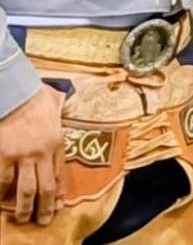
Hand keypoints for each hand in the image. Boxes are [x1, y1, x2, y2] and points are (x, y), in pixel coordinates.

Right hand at [0, 85, 64, 224]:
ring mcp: (23, 155)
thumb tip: (65, 109)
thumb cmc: (36, 97)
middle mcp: (43, 152)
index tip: (58, 206)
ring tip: (23, 218)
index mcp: (57, 142)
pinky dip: (1, 193)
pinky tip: (1, 201)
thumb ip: (59, 117)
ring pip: (26, 189)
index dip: (59, 193)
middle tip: (43, 221)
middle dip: (44, 207)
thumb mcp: (56, 107)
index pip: (60, 174)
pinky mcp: (4, 155)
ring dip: (24, 207)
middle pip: (45, 187)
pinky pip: (3, 180)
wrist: (16, 93)